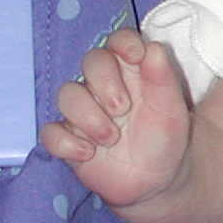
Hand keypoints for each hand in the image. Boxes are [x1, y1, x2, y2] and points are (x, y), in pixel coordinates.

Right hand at [39, 29, 192, 213]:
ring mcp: (82, 113)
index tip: (135, 56)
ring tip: (111, 138)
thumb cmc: (164, 138)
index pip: (118, 41)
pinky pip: (50, 133)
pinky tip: (88, 153)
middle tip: (123, 109)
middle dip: (105, 82)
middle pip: (91, 61)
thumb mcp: (171, 109)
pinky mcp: (68, 140)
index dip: (123, 42)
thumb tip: (153, 47)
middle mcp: (103, 87)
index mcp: (130, 72)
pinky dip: (65, 141)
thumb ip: (163, 78)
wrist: (157, 182)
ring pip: (67, 95)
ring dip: (88, 116)